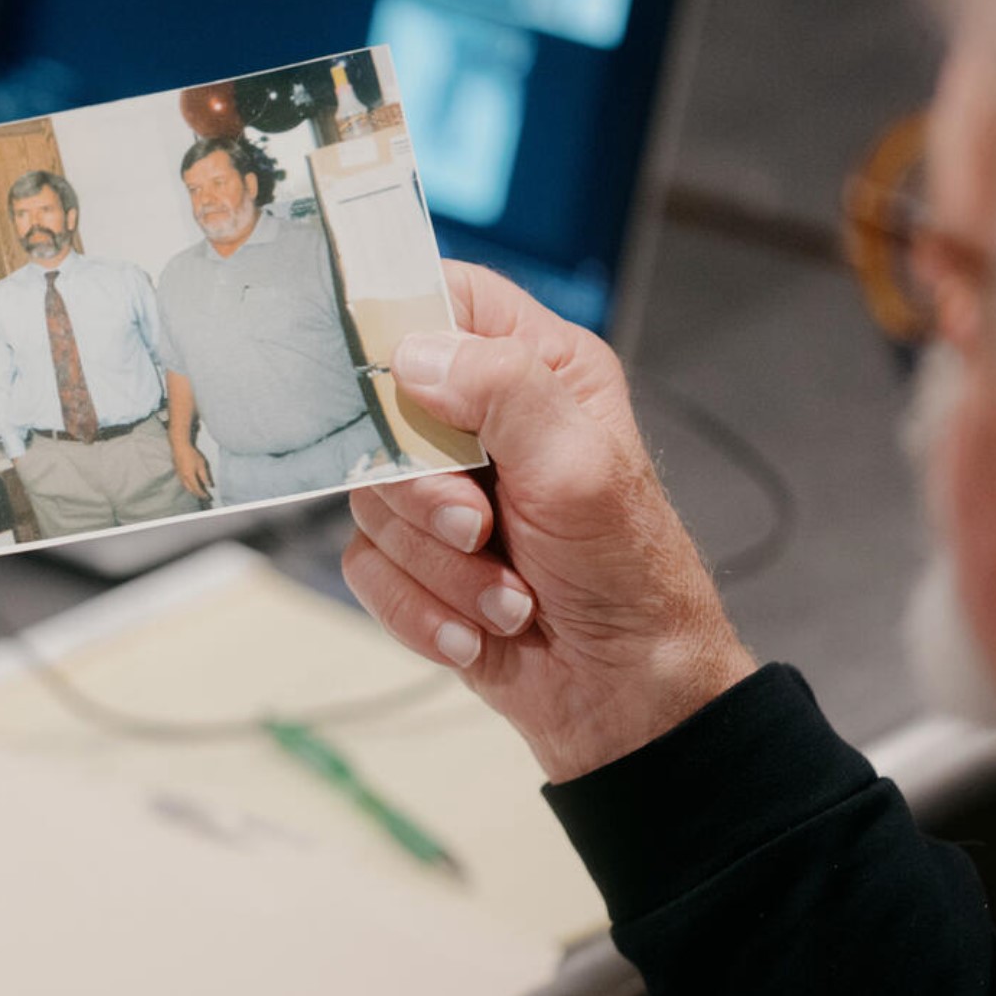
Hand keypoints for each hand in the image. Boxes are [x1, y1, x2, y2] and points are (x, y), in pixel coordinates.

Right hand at [172, 440, 212, 499]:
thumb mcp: (201, 465)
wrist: (179, 446)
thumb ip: (204, 476)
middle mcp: (183, 478)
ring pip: (185, 486)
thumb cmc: (191, 454)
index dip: (202, 494)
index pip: (197, 489)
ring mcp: (179, 475)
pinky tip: (190, 482)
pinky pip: (182, 482)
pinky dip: (188, 485)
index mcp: (190, 477)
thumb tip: (208, 485)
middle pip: (190, 490)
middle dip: (197, 494)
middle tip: (203, 495)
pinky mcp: (177, 471)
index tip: (207, 497)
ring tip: (197, 490)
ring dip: (192, 490)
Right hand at [343, 262, 755, 782]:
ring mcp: (444, 492)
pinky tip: (477, 628)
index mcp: (536, 370)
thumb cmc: (629, 575)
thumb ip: (501, 392)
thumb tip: (411, 353)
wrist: (626, 697)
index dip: (402, 322)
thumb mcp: (578, 468)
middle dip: (426, 493)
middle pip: (382, 413)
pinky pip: (366, 566)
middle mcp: (482, 422)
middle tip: (480, 526)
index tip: (392, 377)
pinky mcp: (417, 558)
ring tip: (506, 597)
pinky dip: (420, 607)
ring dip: (438, 566)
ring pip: (370, 499)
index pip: (446, 297)